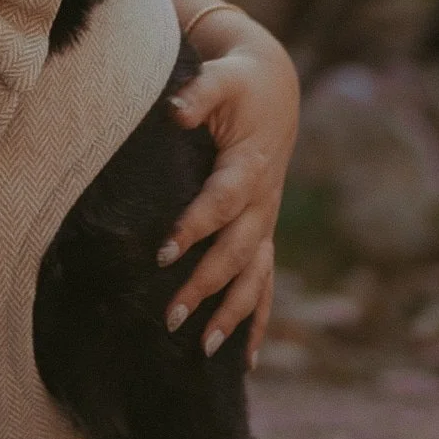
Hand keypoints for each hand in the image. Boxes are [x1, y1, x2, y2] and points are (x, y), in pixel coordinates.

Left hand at [159, 4, 298, 367]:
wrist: (274, 86)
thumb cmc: (239, 83)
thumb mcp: (221, 78)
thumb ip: (199, 93)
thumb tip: (175, 111)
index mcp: (250, 166)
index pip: (223, 203)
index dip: (196, 227)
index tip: (164, 252)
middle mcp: (264, 202)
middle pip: (238, 252)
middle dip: (207, 286)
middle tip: (170, 316)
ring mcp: (267, 221)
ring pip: (255, 277)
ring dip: (232, 314)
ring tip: (205, 349)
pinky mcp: (264, 232)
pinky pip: (265, 283)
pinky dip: (256, 321)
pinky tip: (245, 360)